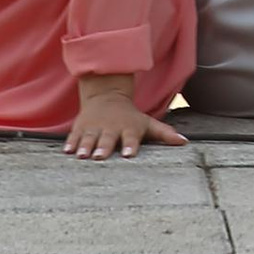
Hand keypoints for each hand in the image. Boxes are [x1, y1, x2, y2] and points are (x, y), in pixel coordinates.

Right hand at [64, 74, 180, 158]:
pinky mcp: (81, 128)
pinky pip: (75, 136)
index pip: (130, 138)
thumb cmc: (130, 117)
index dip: (130, 145)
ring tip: (83, 156)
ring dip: (86, 147)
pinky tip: (68, 152)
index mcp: (128, 128)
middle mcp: (111, 128)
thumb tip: (185, 142)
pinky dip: (71, 143)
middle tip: (101, 156)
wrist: (107, 97)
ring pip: (89, 138)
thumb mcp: (147, 123)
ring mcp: (94, 127)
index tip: (129, 155)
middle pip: (108, 138)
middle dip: (104, 147)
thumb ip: (164, 134)